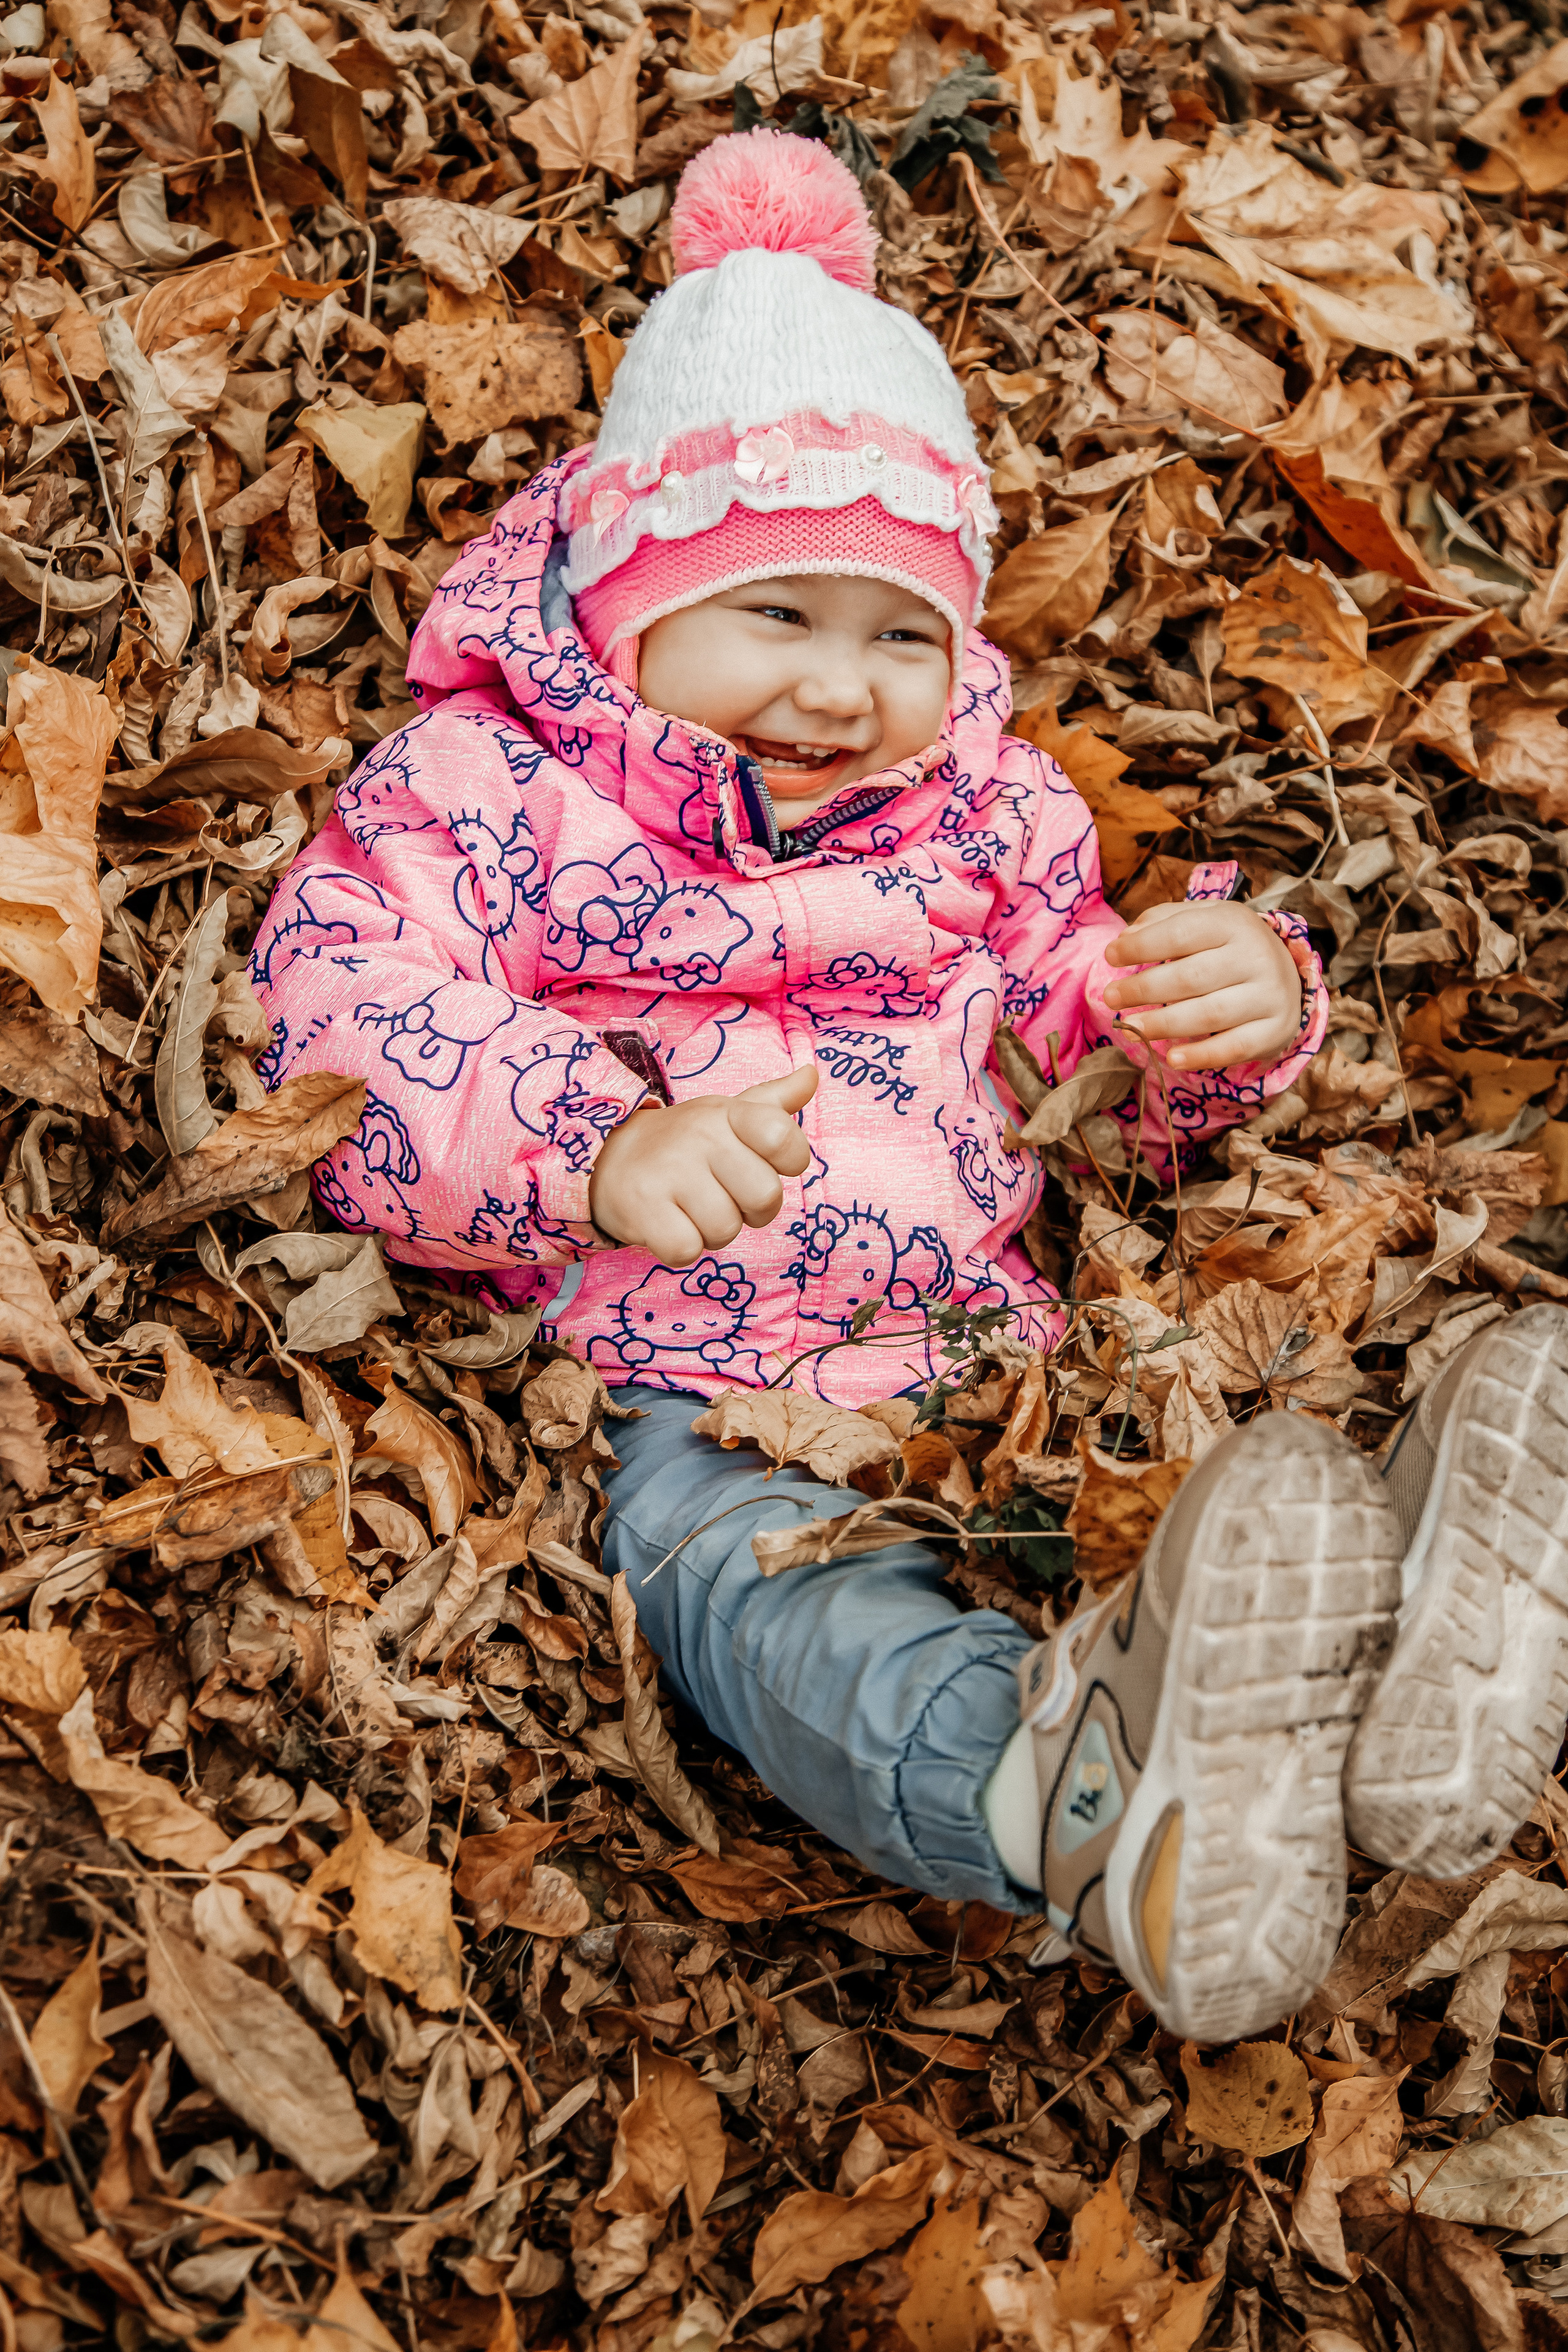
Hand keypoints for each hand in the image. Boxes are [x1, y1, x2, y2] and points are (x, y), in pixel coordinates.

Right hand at [589, 1064, 816, 1265]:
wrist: (608, 1160)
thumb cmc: (684, 1145)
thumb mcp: (726, 1117)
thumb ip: (773, 1103)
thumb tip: (812, 1074)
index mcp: (728, 1113)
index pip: (784, 1139)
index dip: (786, 1163)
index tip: (759, 1161)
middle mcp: (700, 1136)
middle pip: (765, 1198)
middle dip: (750, 1210)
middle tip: (721, 1195)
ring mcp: (670, 1171)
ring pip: (726, 1230)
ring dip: (712, 1231)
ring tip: (690, 1208)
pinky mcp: (643, 1209)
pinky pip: (688, 1250)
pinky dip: (681, 1247)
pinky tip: (668, 1223)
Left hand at [1102, 901, 1302, 1071]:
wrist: (1286, 976)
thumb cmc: (1227, 947)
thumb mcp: (1202, 920)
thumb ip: (1162, 922)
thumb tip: (1125, 940)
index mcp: (1235, 922)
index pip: (1182, 933)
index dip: (1142, 946)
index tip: (1110, 956)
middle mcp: (1257, 956)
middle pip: (1191, 977)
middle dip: (1144, 988)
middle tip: (1110, 997)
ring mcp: (1269, 996)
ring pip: (1209, 1014)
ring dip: (1163, 1024)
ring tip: (1131, 1027)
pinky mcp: (1274, 1031)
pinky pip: (1233, 1048)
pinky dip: (1200, 1056)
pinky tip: (1170, 1058)